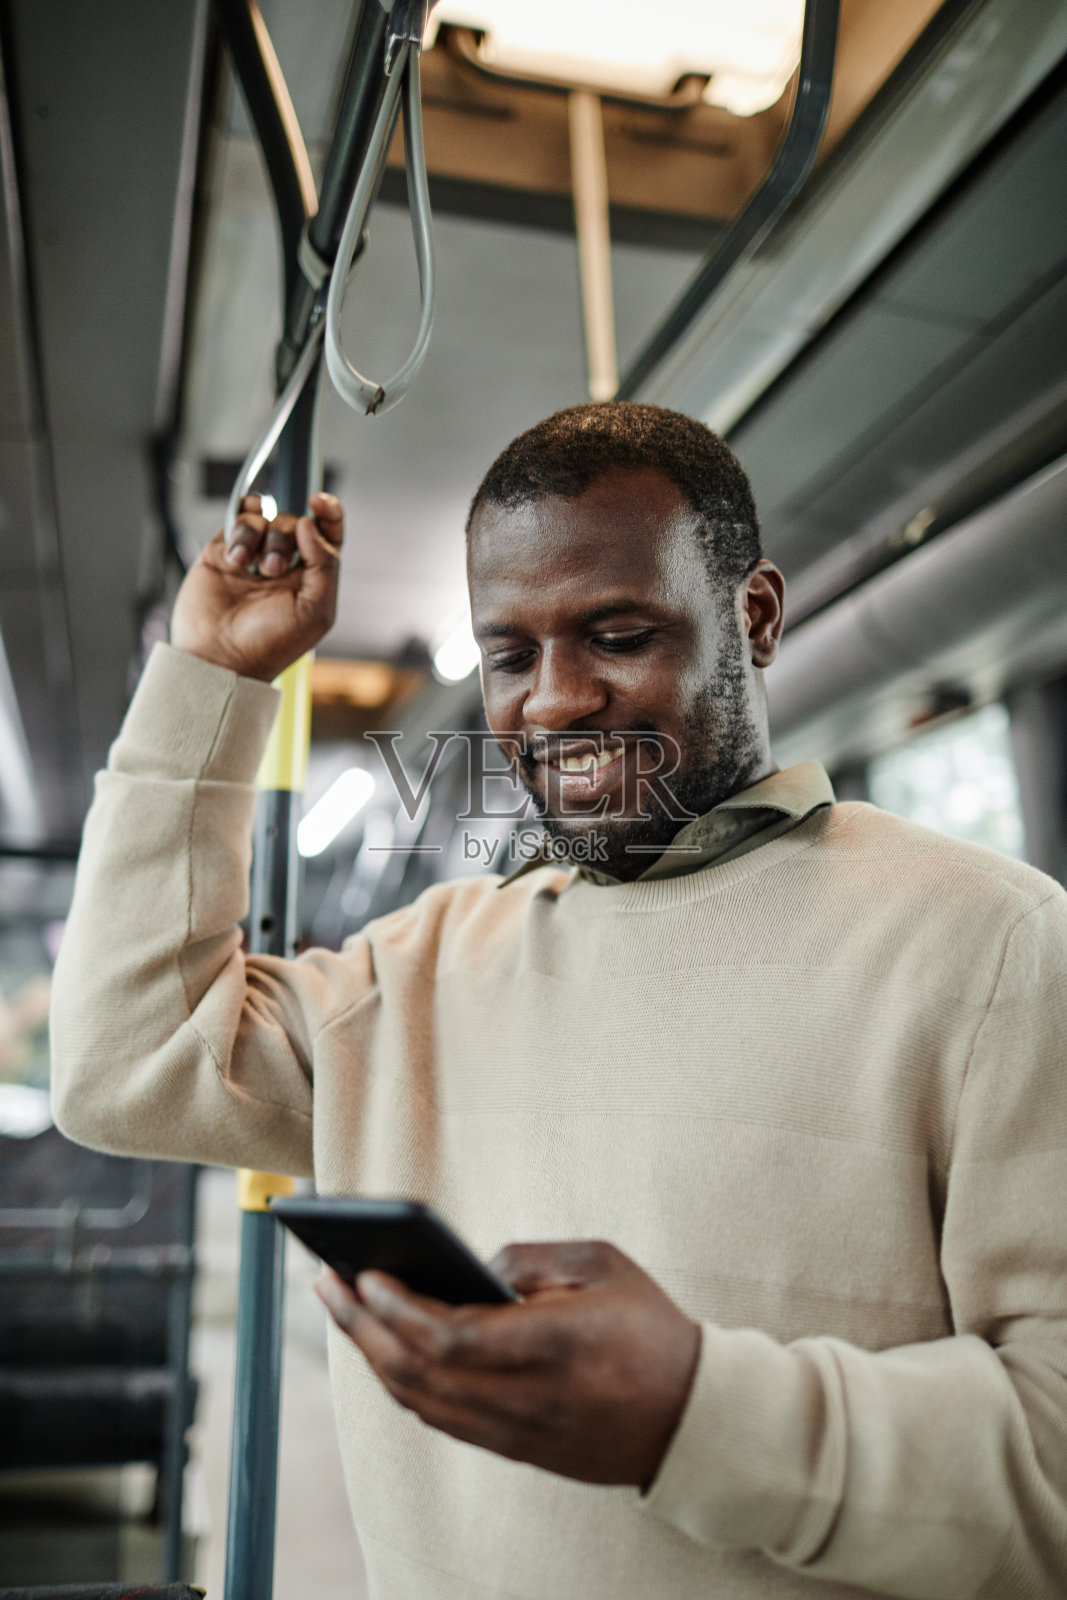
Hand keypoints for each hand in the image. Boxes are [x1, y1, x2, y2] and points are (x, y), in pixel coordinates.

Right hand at [170, 492, 343, 681]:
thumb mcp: (316, 610)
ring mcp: (253, 557)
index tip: (318, 503)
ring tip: (247, 568)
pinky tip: (234, 557)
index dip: (328, 512)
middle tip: (272, 572)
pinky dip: (239, 529)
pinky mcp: (223, 552)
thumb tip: (309, 523)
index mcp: (311, 578)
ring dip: (257, 538)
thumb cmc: (270, 644)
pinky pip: (236, 519)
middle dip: (284, 541)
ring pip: (264, 518)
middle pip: (293, 523)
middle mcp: (284, 565)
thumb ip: (324, 564)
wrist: (219, 656)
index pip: (327, 533)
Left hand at [314, 1239, 700, 1488]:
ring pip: (421, 1402)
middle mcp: (527, 1398)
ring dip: (372, 1357)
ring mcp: (518, 1433)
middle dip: (363, 1328)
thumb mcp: (603, 1265)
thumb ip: (533, 1257)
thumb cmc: (650, 1328)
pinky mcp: (516, 1450)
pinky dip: (402, 1384)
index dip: (398, 1309)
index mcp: (553, 1345)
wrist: (694, 1419)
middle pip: (419, 1373)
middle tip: (327, 1283)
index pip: (450, 1337)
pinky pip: (441, 1419)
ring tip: (345, 1310)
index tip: (365, 1273)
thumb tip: (472, 1265)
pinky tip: (385, 1349)